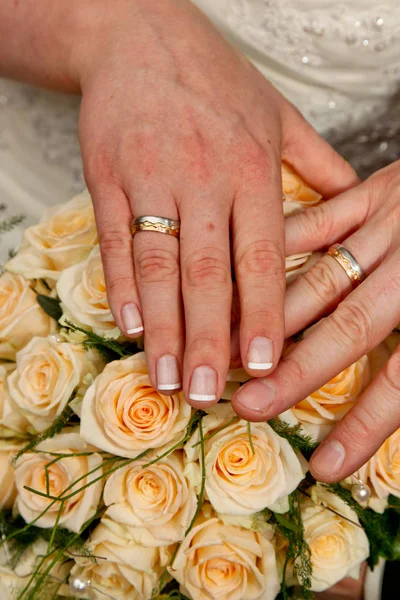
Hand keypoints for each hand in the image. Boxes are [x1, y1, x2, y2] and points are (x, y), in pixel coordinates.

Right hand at [76, 0, 356, 404]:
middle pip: (208, 273)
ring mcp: (150, 178)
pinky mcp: (106, 177)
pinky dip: (122, 287)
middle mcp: (202, 177)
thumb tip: (354, 206)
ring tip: (168, 378)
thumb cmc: (214, 79)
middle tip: (210, 395)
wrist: (137, 34)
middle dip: (209, 340)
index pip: (262, 256)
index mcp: (251, 168)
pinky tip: (130, 326)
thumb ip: (316, 166)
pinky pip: (115, 240)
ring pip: (159, 266)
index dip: (262, 314)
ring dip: (163, 329)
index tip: (262, 364)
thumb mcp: (278, 114)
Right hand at [232, 160, 399, 480]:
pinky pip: (319, 220)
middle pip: (349, 331)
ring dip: (272, 318)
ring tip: (229, 349)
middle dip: (296, 373)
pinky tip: (244, 273)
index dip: (364, 426)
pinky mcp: (375, 189)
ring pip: (322, 280)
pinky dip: (282, 249)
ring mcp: (391, 224)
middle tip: (250, 407)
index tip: (325, 465)